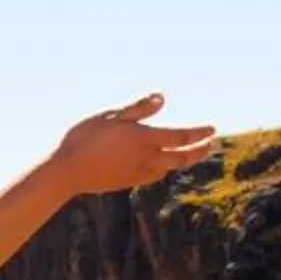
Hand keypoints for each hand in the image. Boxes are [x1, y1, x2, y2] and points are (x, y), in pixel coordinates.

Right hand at [48, 93, 217, 195]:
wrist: (68, 172)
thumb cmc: (85, 138)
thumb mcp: (111, 116)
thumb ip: (138, 109)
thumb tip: (162, 98)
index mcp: (145, 139)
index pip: (182, 136)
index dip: (199, 133)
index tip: (212, 129)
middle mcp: (148, 158)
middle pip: (183, 157)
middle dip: (200, 150)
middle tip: (210, 144)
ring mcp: (139, 173)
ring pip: (170, 168)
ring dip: (183, 160)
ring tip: (190, 154)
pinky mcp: (130, 182)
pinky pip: (155, 175)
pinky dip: (165, 169)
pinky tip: (163, 165)